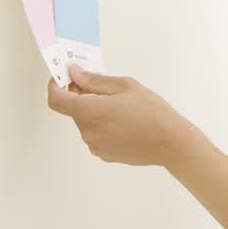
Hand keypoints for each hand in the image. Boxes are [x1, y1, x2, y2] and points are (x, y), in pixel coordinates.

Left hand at [47, 65, 197, 167]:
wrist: (171, 143)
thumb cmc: (153, 112)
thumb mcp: (125, 86)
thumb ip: (94, 80)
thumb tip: (74, 74)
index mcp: (90, 111)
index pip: (56, 100)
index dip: (56, 86)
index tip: (64, 78)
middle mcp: (88, 131)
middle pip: (74, 109)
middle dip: (83, 97)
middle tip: (107, 90)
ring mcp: (95, 145)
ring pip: (86, 122)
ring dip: (95, 112)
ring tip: (122, 108)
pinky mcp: (104, 154)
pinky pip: (96, 134)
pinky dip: (103, 126)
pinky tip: (124, 123)